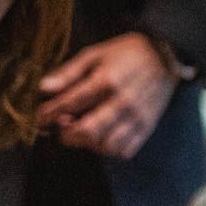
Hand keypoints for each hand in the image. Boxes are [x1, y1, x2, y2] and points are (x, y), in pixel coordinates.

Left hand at [36, 32, 177, 158]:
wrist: (165, 57)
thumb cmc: (124, 54)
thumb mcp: (93, 54)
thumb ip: (68, 73)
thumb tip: (43, 88)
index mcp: (106, 81)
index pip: (71, 103)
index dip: (49, 113)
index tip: (40, 117)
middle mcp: (123, 102)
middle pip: (88, 131)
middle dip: (67, 134)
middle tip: (60, 126)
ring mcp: (137, 117)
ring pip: (106, 145)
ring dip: (87, 143)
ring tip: (79, 131)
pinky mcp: (147, 127)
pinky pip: (125, 150)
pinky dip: (107, 149)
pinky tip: (100, 137)